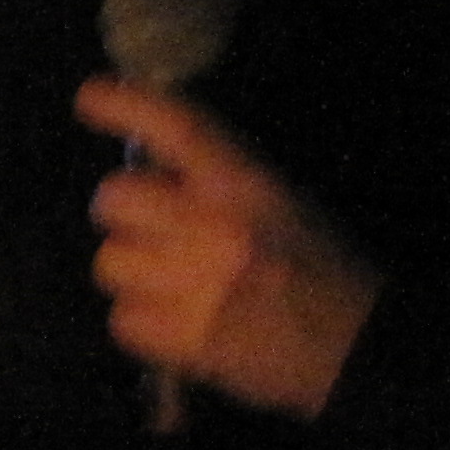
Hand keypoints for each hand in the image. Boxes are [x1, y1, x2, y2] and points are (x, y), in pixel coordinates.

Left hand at [75, 76, 377, 420]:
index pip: (178, 128)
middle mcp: (213, 228)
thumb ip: (219, 183)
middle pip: (114, 198)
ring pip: (110, 262)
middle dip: (124, 214)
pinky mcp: (182, 340)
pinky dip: (143, 323)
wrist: (360, 352)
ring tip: (174, 287)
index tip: (89, 97)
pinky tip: (178, 324)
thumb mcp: (282, 203)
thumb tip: (156, 172)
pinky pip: (122, 320)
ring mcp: (193, 285)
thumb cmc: (326, 272)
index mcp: (247, 186)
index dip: (127, 106)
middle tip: (153, 232)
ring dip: (134, 273)